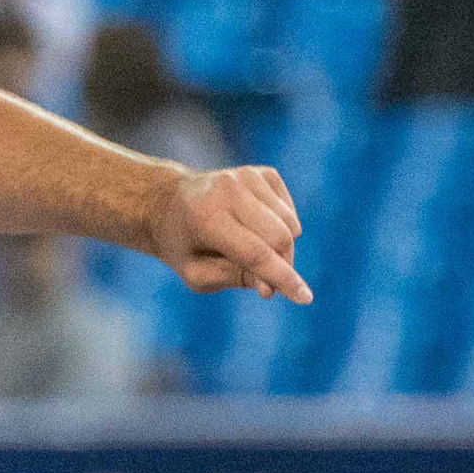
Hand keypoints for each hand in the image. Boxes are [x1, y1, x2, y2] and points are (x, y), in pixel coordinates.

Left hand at [150, 165, 310, 302]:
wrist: (169, 203)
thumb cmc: (182, 245)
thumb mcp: (196, 273)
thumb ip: (233, 279)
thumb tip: (271, 287)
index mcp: (207, 217)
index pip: (255, 252)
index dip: (282, 278)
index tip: (305, 299)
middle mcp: (229, 190)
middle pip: (279, 238)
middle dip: (283, 267)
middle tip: (267, 284)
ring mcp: (249, 177)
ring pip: (290, 226)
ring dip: (280, 249)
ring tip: (248, 252)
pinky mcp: (264, 173)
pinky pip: (289, 213)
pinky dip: (281, 229)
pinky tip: (253, 229)